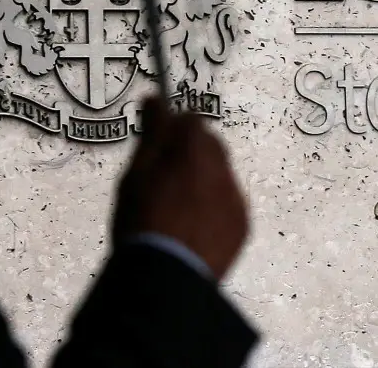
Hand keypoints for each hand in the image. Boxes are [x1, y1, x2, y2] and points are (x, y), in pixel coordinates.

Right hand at [112, 98, 249, 280]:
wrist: (164, 279)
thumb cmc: (142, 222)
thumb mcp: (135, 173)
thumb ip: (152, 133)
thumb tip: (155, 98)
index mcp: (195, 150)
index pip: (190, 121)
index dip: (172, 129)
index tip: (157, 144)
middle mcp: (222, 169)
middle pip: (210, 145)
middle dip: (191, 152)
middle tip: (164, 176)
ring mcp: (235, 199)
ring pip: (220, 175)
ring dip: (203, 180)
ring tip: (176, 207)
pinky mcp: (242, 226)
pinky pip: (228, 204)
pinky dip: (214, 207)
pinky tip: (192, 226)